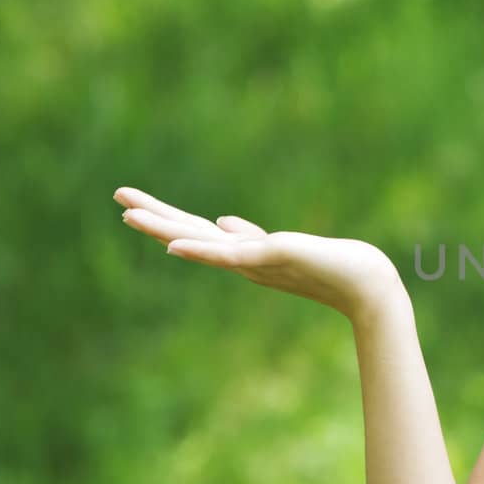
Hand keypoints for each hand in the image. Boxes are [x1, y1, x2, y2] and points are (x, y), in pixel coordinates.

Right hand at [114, 186, 403, 320]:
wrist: (366, 285)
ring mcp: (254, 262)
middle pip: (189, 234)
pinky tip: (174, 246)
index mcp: (243, 254)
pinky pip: (230, 254)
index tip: (132, 207)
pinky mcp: (272, 258)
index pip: (196, 232)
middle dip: (154, 217)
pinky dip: (201, 250)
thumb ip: (250, 237)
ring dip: (164, 230)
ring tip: (129, 215)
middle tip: (118, 197)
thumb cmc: (332, 265)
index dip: (164, 219)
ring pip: (200, 243)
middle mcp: (243, 261)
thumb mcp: (282, 245)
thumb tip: (223, 222)